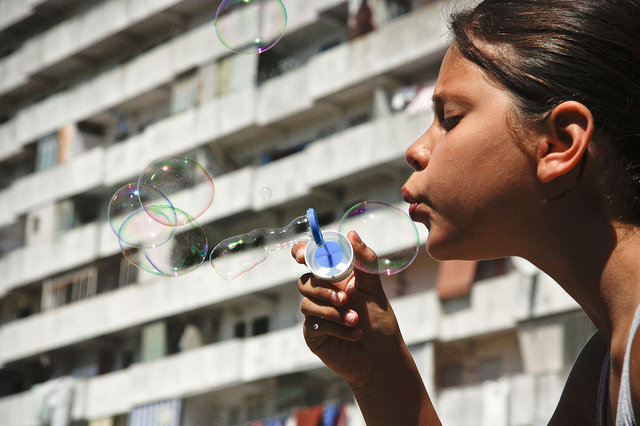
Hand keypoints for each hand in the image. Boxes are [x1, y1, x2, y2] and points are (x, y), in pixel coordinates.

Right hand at [291, 231, 404, 388]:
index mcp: (334, 278)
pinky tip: (354, 334)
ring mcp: (315, 314)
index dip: (301, 253)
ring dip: (333, 312)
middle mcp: (321, 293)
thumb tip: (351, 232)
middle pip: (304, 281)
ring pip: (307, 303)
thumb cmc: (379, 320)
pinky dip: (336, 328)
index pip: (311, 259)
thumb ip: (364, 261)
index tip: (301, 256)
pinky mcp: (313, 334)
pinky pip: (314, 324)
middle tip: (344, 299)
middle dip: (324, 289)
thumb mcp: (373, 288)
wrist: (381, 355)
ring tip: (355, 320)